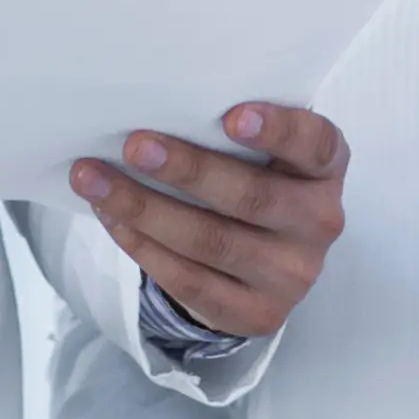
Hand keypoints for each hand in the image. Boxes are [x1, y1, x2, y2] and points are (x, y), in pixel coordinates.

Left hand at [68, 102, 346, 338]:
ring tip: (94, 179)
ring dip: (144, 208)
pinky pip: (190, 281)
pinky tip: (112, 219)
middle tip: (135, 145)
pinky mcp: (257, 313)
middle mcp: (318, 222)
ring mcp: (291, 275)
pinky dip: (144, 247)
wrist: (265, 265)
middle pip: (251, 197)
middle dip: (187, 170)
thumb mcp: (264, 155)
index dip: (278, 130)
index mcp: (324, 170)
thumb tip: (154, 105)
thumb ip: (232, 132)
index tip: (232, 116)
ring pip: (211, 242)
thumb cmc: (253, 182)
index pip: (315, 145)